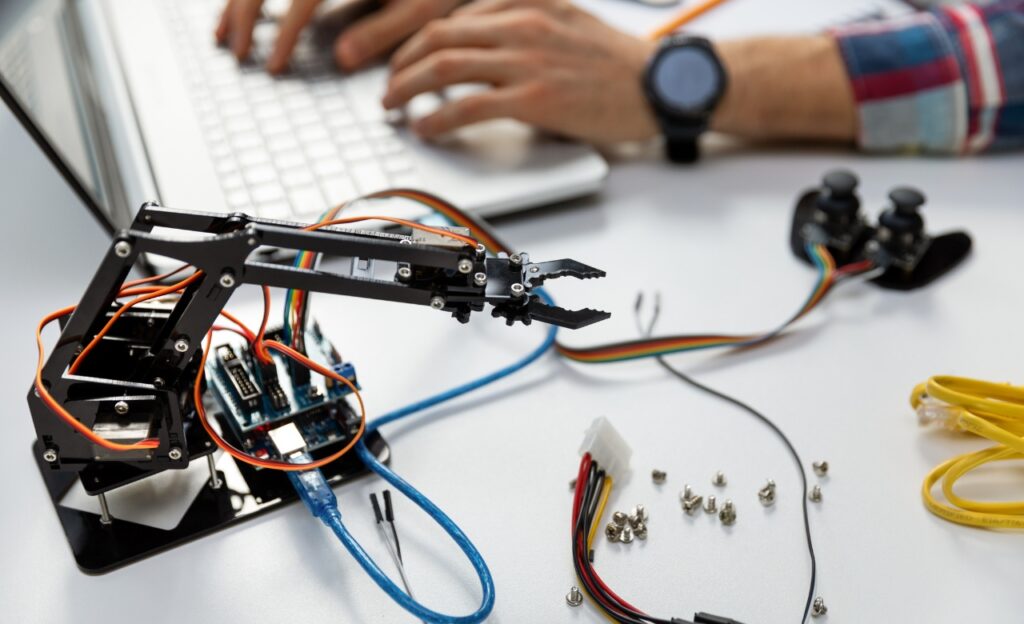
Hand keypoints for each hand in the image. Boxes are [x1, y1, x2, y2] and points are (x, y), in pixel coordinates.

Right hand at [215, 0, 463, 73]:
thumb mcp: (421, 5)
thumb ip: (383, 31)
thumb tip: (342, 59)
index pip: (300, 0)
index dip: (282, 36)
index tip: (274, 68)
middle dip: (243, 16)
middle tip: (240, 56)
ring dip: (235, 0)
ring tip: (224, 35)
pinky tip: (240, 9)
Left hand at [383, 0, 658, 142]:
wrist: (659, 85)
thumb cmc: (618, 62)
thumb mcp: (566, 21)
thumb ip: (523, 24)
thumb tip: (481, 42)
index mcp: (527, 1)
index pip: (452, 13)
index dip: (417, 38)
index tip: (404, 57)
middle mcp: (521, 22)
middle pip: (437, 35)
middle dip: (401, 62)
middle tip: (388, 86)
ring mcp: (526, 59)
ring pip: (443, 66)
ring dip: (407, 88)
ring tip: (394, 106)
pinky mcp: (533, 98)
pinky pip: (466, 105)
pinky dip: (436, 117)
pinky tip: (425, 127)